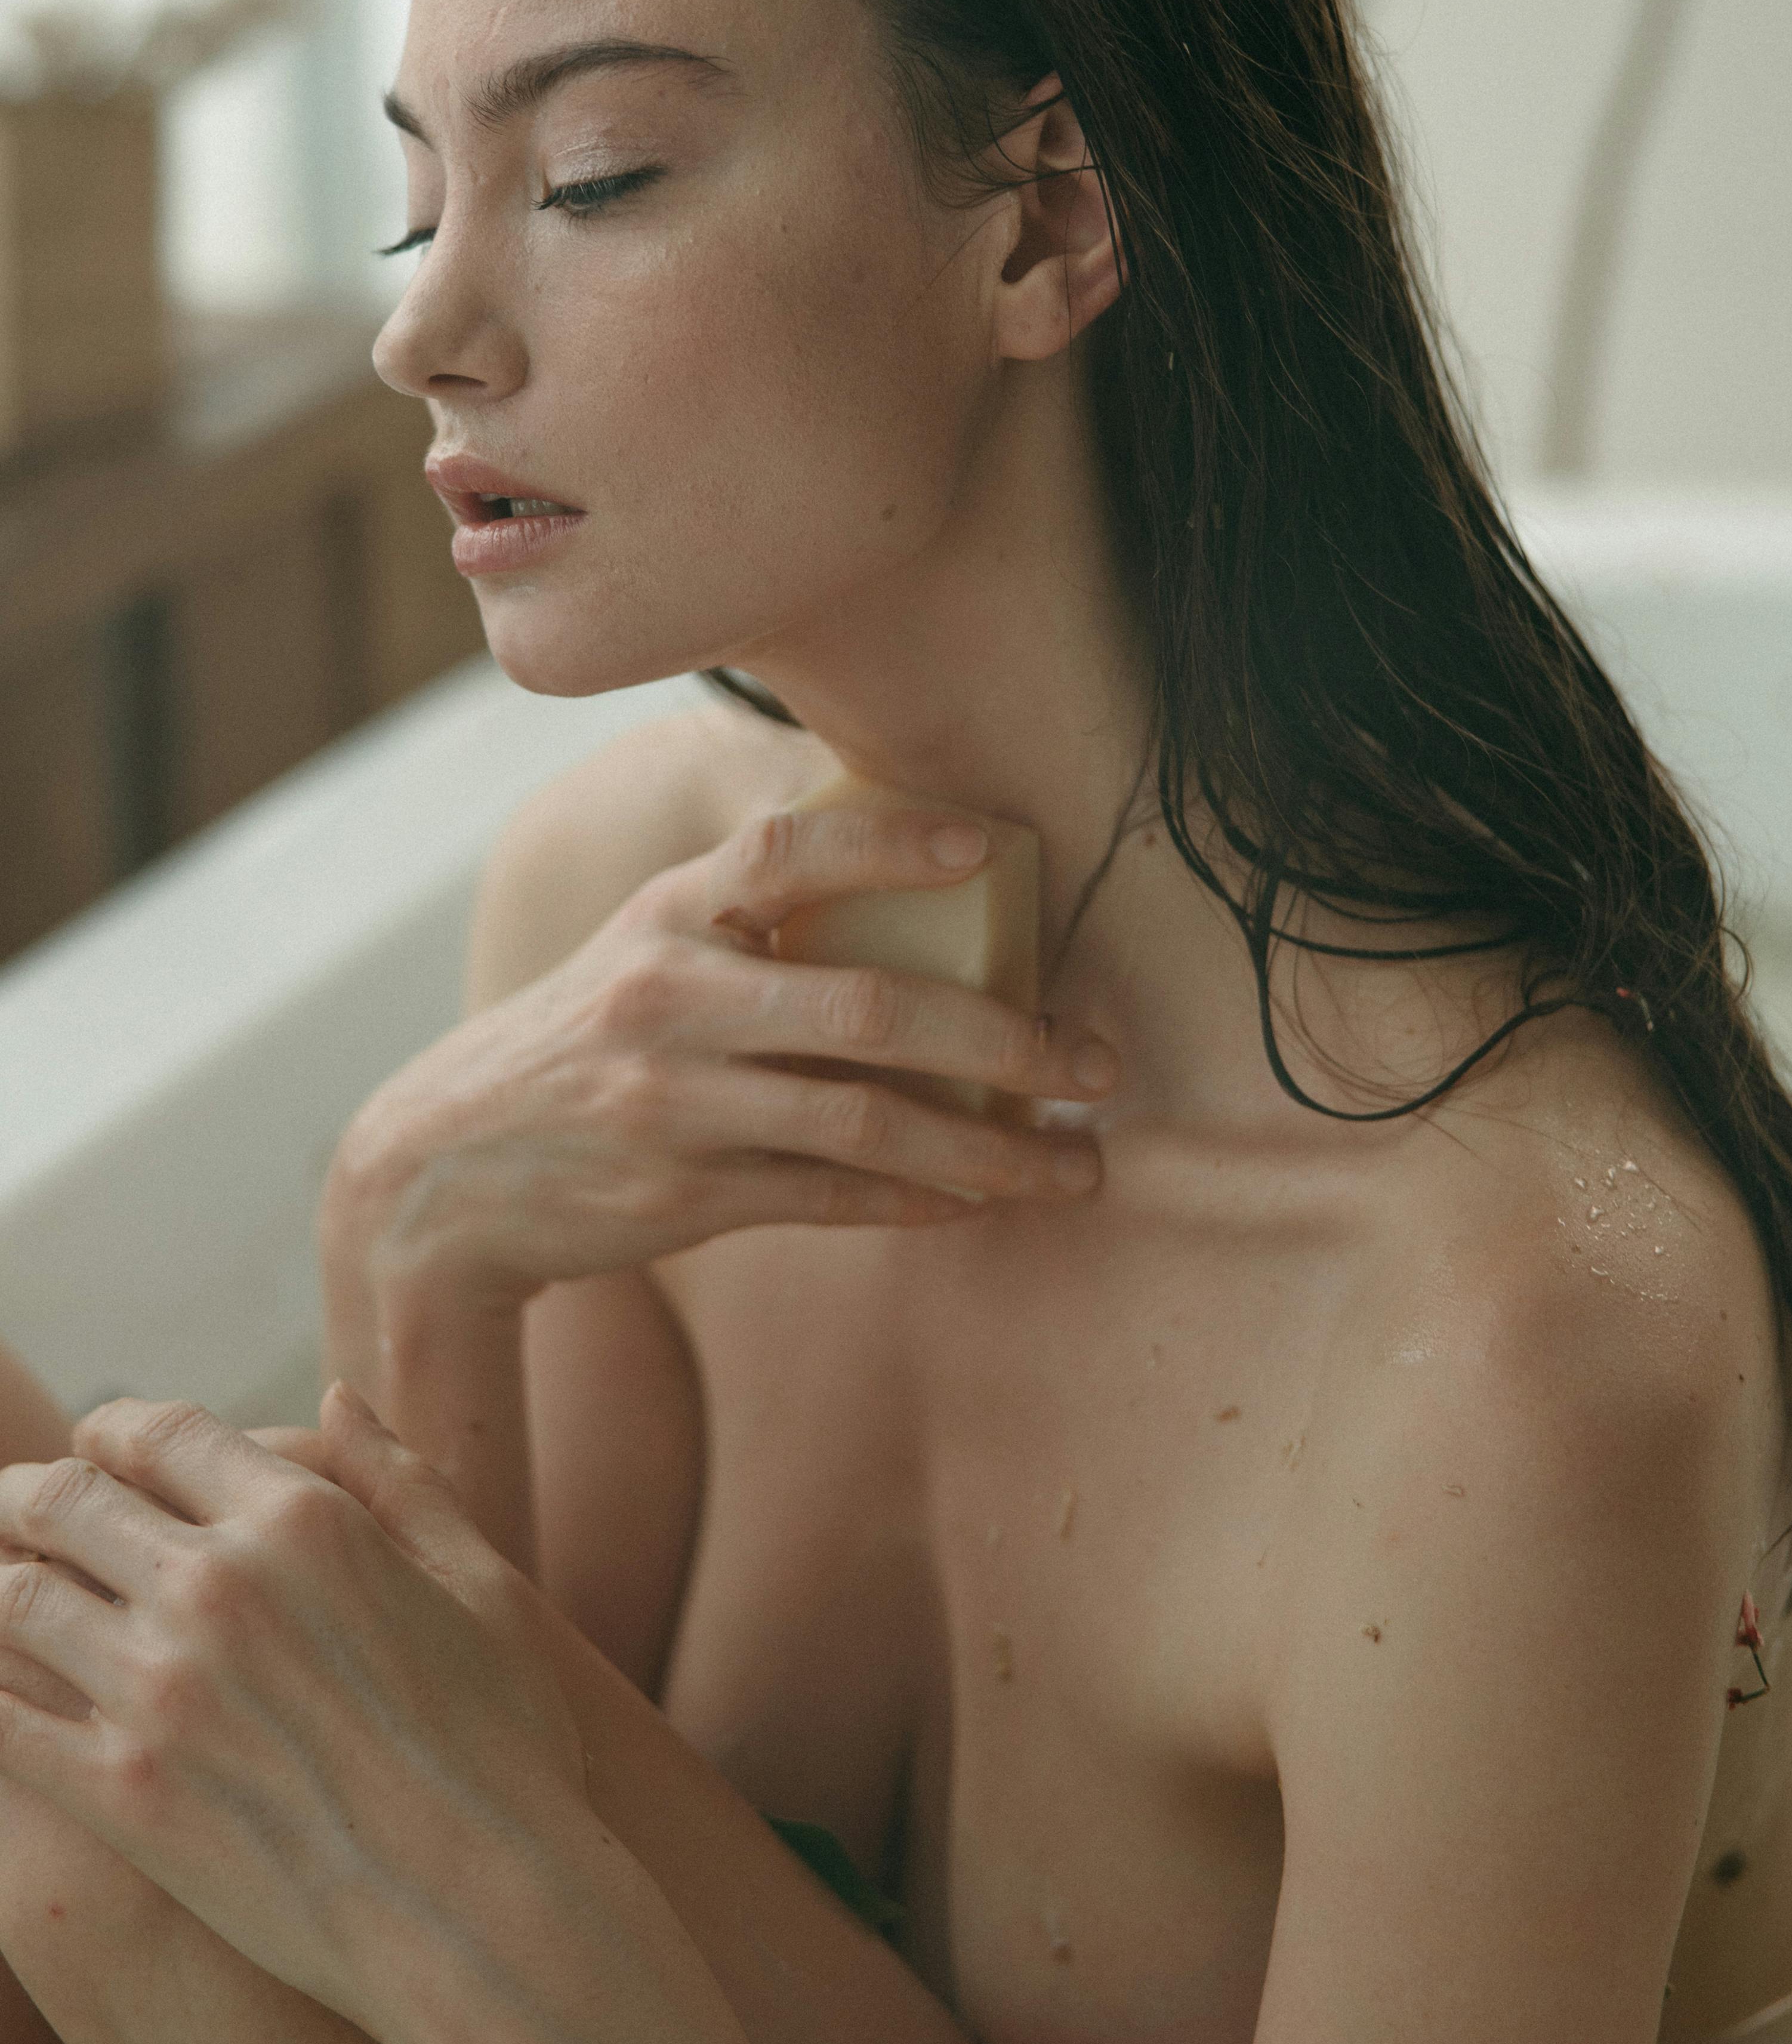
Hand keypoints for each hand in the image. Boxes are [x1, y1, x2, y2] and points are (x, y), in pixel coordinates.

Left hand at [0, 1386, 589, 2038]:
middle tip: (17, 1515)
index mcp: (306, 1523)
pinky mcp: (117, 1793)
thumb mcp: (481, 1591)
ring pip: (9, 1598)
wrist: (481, 1910)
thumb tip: (336, 1400)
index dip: (113, 1432)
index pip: (161, 1432)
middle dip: (24, 1497)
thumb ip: (404, 1483)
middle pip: (61, 1500)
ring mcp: (158, 1690)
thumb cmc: (506, 1752)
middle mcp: (218, 1587)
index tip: (98, 1450)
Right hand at [325, 792, 1118, 1309]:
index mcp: (665, 917)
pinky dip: (918, 1199)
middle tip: (1097, 1062)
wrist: (441, 1175)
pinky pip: (831, 1197)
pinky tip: (983, 1200)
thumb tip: (919, 898)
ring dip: (991, 1150)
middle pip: (868, 1008)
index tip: (988, 846)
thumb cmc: (582, 1046)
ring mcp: (674, 1104)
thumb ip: (748, 925)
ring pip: (868, 1122)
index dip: (890, 842)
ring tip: (1078, 1165)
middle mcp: (668, 1000)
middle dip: (1005, 1039)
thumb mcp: (640, 954)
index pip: (782, 850)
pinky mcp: (683, 1196)